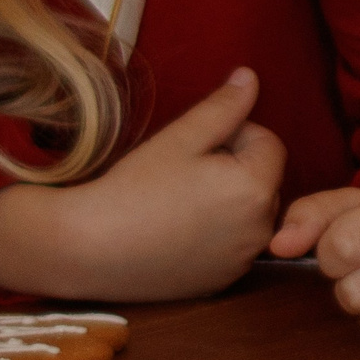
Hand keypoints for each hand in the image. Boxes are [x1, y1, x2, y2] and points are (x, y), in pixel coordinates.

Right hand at [0, 67, 285, 300]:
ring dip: (228, 200)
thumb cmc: (133, 188)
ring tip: (178, 199)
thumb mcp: (180, 138)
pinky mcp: (223, 282)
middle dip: (235, 167)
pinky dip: (217, 233)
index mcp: (256, 189)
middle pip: (264, 180)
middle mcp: (260, 230)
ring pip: (250, 213)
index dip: (235, 134)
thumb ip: (223, 107)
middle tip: (184, 171)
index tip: (194, 145)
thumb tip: (251, 77)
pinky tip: (176, 229)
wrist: (89, 249)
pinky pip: (234, 245)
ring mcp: (242, 261)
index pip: (270, 144)